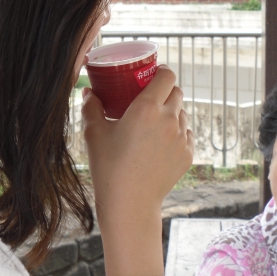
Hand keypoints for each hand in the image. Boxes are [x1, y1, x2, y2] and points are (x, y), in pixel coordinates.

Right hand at [82, 66, 194, 275]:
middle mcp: (169, 120)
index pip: (166, 76)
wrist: (130, 204)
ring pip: (183, 113)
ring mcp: (181, 138)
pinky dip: (177, 132)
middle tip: (150, 97)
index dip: (161, 71)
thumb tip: (89, 93)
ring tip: (155, 121)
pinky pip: (186, 134)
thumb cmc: (108, 168)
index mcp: (146, 109)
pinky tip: (161, 141)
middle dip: (165, 91)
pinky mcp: (187, 155)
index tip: (152, 74)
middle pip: (176, 92)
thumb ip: (92, 108)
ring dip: (172, 112)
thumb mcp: (94, 134)